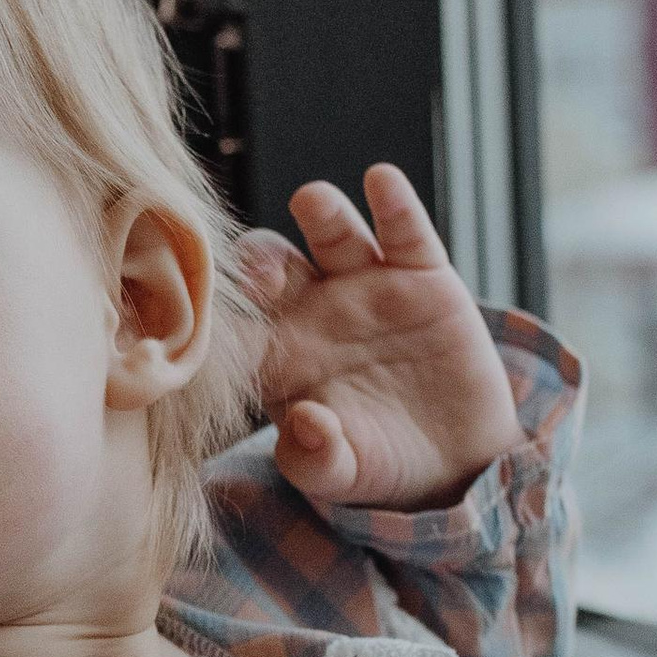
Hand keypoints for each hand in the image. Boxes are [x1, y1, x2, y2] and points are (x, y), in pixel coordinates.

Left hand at [241, 164, 520, 512]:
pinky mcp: (421, 275)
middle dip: (259, 263)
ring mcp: (366, 285)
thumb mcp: (344, 474)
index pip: (234, 327)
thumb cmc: (380, 462)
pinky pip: (404, 232)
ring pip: (332, 235)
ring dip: (320, 212)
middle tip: (258, 275)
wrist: (457, 458)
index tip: (199, 316)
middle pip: (272, 268)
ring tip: (311, 201)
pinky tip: (382, 182)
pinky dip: (394, 205)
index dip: (217, 317)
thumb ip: (316, 459)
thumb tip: (306, 425)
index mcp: (278, 357)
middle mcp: (313, 310)